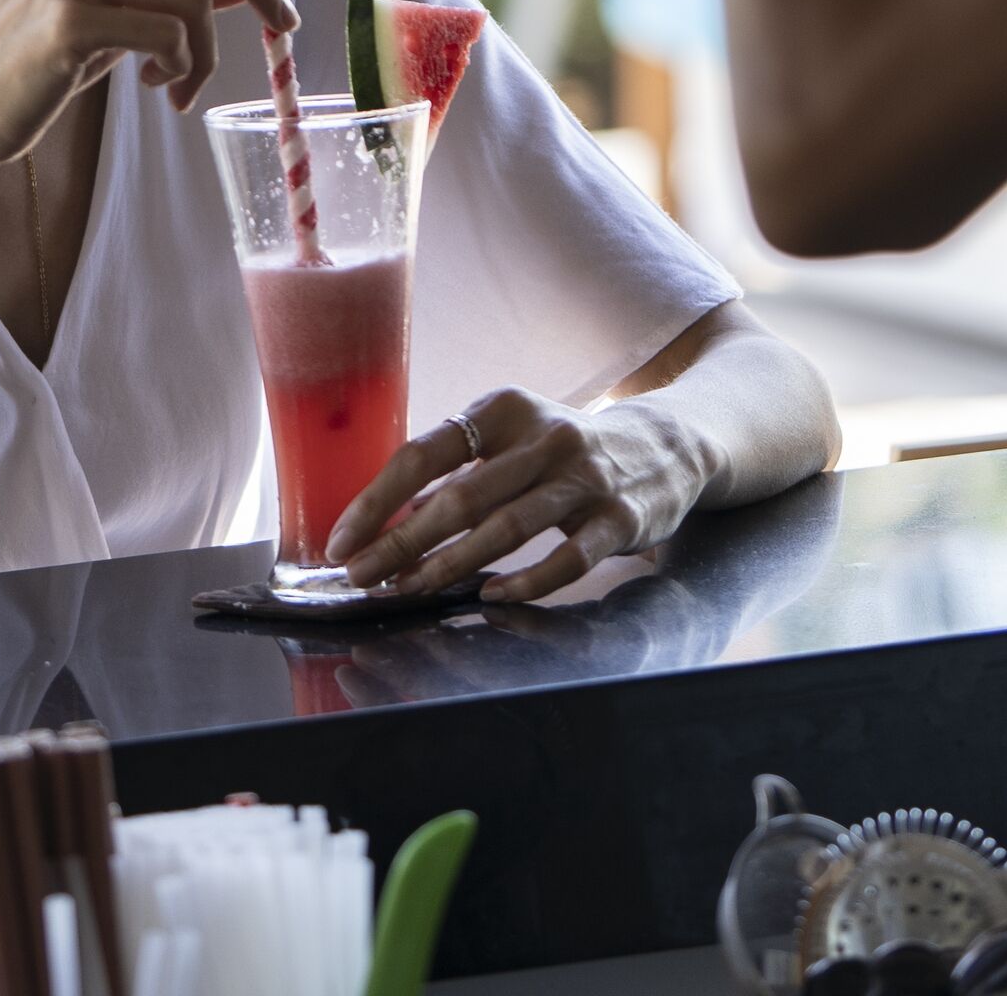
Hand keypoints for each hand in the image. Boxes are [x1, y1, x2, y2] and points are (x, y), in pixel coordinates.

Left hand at [323, 386, 718, 604]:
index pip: (425, 454)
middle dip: (401, 543)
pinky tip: (491, 596)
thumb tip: (382, 520)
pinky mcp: (619, 518)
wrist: (664, 446)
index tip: (341, 540)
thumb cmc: (563, 451)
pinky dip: (526, 581)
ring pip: (506, 528)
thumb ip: (456, 472)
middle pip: (460, 497)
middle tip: (361, 577)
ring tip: (408, 590)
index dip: (377, 501)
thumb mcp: (511, 440)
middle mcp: (544, 438)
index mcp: (504, 411)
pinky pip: (567, 558)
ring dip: (449, 566)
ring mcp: (585, 479)